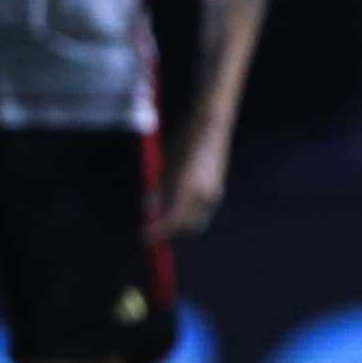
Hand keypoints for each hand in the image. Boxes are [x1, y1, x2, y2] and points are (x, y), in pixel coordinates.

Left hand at [153, 120, 233, 240]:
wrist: (212, 125)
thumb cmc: (184, 139)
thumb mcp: (163, 165)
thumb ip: (156, 191)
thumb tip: (148, 211)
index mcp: (189, 188)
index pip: (172, 222)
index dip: (157, 232)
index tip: (142, 237)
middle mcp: (205, 196)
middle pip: (186, 228)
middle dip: (170, 232)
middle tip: (152, 227)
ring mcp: (215, 195)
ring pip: (196, 223)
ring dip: (180, 225)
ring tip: (164, 216)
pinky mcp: (219, 192)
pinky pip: (202, 214)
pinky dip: (188, 216)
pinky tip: (177, 205)